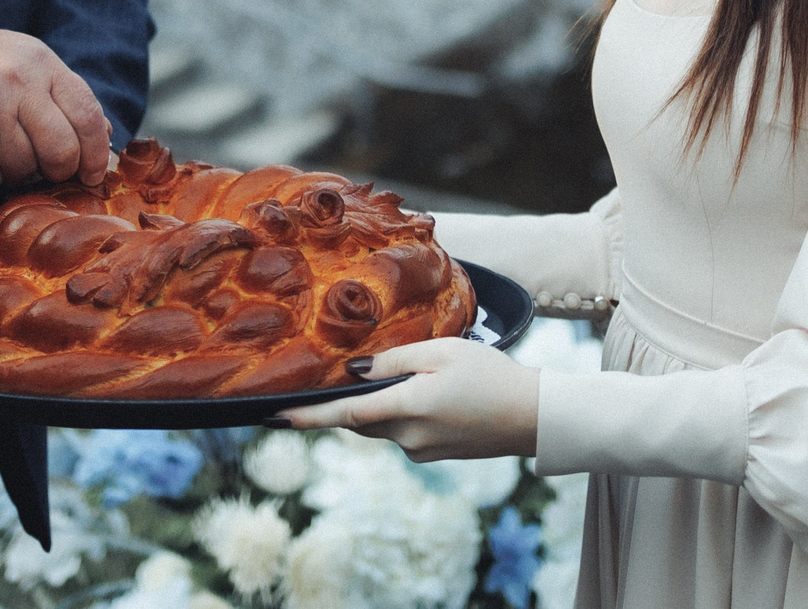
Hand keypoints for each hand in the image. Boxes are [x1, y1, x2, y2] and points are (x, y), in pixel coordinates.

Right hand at [0, 22, 112, 192]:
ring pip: (22, 171)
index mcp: (40, 61)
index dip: (95, 153)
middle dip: (56, 170)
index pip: (88, 115)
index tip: (90, 172)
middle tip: (41, 167)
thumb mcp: (24, 60)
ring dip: (12, 172)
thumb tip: (105, 135)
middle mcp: (16, 82)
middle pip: (61, 152)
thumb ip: (64, 93)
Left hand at [276, 337, 539, 461]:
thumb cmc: (490, 376)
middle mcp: (408, 438)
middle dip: (344, 404)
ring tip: (391, 378)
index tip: (274, 418)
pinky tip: (420, 393)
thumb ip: (394, 361)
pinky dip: (398, 414)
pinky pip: (401, 432)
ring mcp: (421, 450)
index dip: (306, 416)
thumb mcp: (441, 352)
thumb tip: (354, 373)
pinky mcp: (434, 455)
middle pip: (359, 420)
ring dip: (376, 406)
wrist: (533, 417)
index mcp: (406, 409)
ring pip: (380, 426)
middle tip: (327, 382)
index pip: (344, 415)